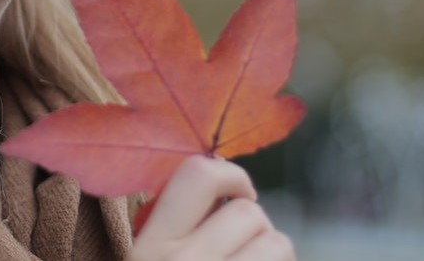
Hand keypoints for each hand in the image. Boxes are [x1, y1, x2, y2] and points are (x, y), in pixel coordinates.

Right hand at [129, 156, 294, 260]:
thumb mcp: (147, 260)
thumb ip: (171, 226)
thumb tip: (220, 172)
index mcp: (148, 250)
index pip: (197, 176)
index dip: (230, 174)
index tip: (240, 192)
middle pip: (247, 211)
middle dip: (255, 225)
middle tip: (244, 245)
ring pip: (276, 241)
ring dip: (272, 251)